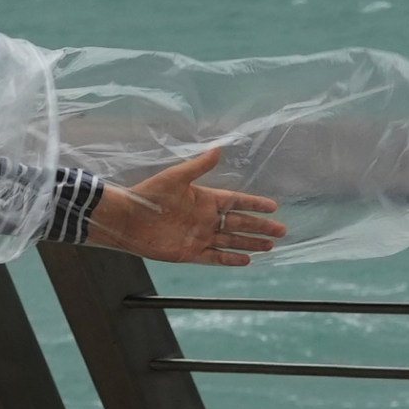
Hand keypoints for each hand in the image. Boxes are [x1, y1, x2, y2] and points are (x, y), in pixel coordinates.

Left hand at [90, 146, 286, 265]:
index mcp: (205, 199)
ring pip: (231, 242)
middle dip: (261, 227)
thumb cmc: (149, 195)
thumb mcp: (175, 177)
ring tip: (270, 246)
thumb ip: (199, 167)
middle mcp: (206, 218)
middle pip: (240, 224)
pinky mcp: (190, 253)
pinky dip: (231, 259)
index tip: (274, 206)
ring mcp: (199, 237)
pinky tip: (247, 260)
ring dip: (251, 243)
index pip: (237, 201)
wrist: (127, 219)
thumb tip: (219, 148)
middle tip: (282, 230)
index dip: (255, 204)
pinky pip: (215, 257)